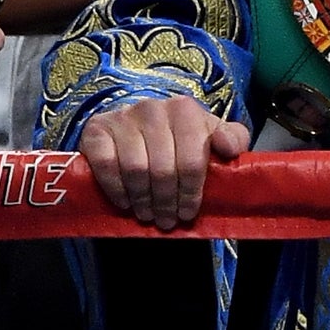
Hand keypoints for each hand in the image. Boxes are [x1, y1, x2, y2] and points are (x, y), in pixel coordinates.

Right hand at [77, 94, 249, 229]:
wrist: (136, 128)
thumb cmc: (181, 138)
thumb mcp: (211, 136)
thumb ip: (232, 138)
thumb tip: (230, 149)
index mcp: (185, 109)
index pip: (191, 159)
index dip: (191, 192)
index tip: (188, 213)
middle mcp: (152, 108)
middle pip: (163, 169)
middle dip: (166, 202)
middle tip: (167, 221)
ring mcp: (123, 116)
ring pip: (136, 169)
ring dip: (143, 200)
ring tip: (148, 215)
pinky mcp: (97, 129)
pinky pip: (106, 165)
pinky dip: (116, 189)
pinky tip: (125, 203)